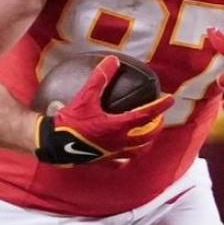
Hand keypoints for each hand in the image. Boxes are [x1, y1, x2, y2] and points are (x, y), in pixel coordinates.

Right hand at [34, 55, 173, 164]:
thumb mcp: (85, 96)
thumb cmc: (70, 120)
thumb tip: (112, 60)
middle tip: (159, 119)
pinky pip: (119, 163)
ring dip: (145, 143)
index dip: (159, 107)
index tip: (170, 99)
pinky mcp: (102, 162)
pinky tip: (123, 155)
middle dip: (156, 128)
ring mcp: (112, 154)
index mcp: (118, 126)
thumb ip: (100, 78)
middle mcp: (119, 142)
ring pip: (137, 152)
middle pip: (146, 137)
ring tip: (147, 136)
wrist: (53, 144)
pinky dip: (125, 158)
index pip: (146, 115)